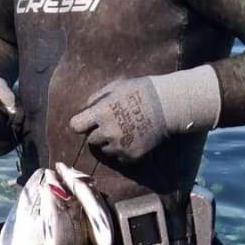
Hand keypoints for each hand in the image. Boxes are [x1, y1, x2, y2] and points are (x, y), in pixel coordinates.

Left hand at [70, 65, 221, 162]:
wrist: (168, 105)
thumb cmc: (141, 91)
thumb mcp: (115, 87)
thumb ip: (96, 99)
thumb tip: (84, 110)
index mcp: (101, 113)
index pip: (76, 126)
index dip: (80, 124)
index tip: (85, 123)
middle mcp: (108, 132)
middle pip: (91, 140)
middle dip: (97, 133)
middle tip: (110, 125)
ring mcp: (120, 146)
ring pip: (105, 150)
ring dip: (110, 143)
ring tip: (124, 131)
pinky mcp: (131, 156)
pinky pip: (120, 157)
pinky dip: (123, 150)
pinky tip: (134, 138)